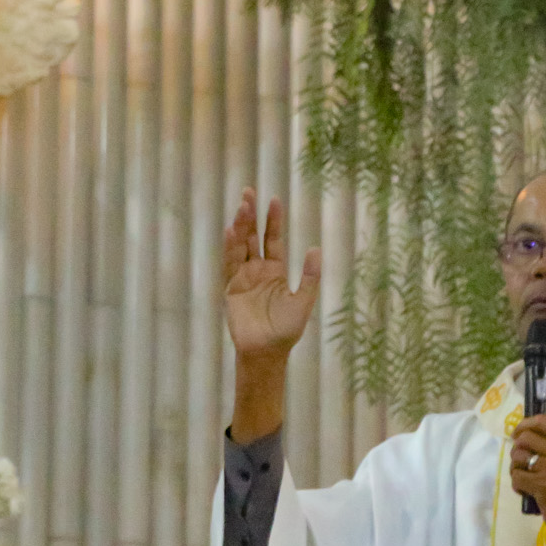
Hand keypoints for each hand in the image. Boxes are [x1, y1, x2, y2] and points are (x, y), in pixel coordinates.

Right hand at [225, 190, 321, 441]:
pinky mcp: (230, 289)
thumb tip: (315, 248)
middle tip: (249, 191)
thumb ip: (309, 276)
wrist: (267, 353)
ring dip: (240, 226)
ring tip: (242, 205)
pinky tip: (231, 231)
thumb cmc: (286, 331)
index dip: (273, 220)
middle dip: (251, 215)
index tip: (274, 198)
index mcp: (275, 271)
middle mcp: (257, 270)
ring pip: (240, 246)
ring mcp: (242, 278)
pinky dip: (230, 248)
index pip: (273, 239)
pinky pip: (229, 264)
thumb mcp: (303, 301)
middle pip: (252, 237)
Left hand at [510, 417, 545, 545]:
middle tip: (520, 463)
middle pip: (525, 437)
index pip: (542, 422)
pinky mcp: (542, 485)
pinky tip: (526, 492)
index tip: (517, 435)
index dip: (524, 425)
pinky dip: (517, 486)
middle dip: (516, 450)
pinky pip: (517, 477)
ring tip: (524, 480)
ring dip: (515, 469)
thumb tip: (529, 438)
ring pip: (518, 457)